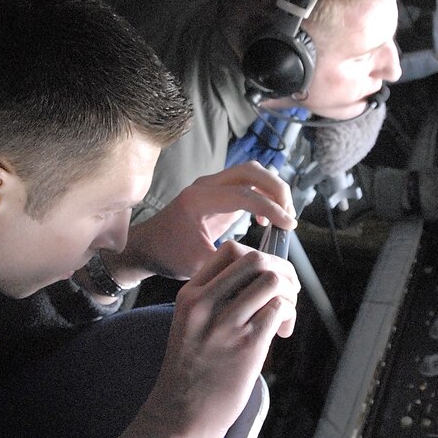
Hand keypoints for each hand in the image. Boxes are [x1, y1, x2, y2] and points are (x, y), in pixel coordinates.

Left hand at [111, 162, 296, 281]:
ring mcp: (211, 186)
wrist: (147, 247)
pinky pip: (247, 183)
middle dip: (277, 190)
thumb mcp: (198, 266)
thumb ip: (229, 263)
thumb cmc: (168, 256)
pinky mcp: (218, 193)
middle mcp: (205, 186)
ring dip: (272, 190)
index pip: (245, 194)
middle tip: (289, 217)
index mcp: (198, 200)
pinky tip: (266, 220)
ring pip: (252, 172)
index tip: (288, 226)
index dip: (272, 208)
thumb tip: (262, 264)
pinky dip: (263, 195)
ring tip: (283, 217)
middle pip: (252, 171)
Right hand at [144, 239, 298, 437]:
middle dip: (281, 270)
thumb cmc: (190, 373)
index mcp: (190, 295)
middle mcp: (205, 304)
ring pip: (271, 282)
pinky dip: (288, 315)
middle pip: (256, 259)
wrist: (178, 415)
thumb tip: (260, 281)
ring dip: (289, 293)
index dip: (260, 257)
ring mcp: (225, 324)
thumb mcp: (190, 325)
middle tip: (287, 292)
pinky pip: (278, 309)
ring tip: (285, 314)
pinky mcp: (247, 345)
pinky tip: (282, 332)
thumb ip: (216, 300)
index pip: (231, 250)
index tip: (268, 276)